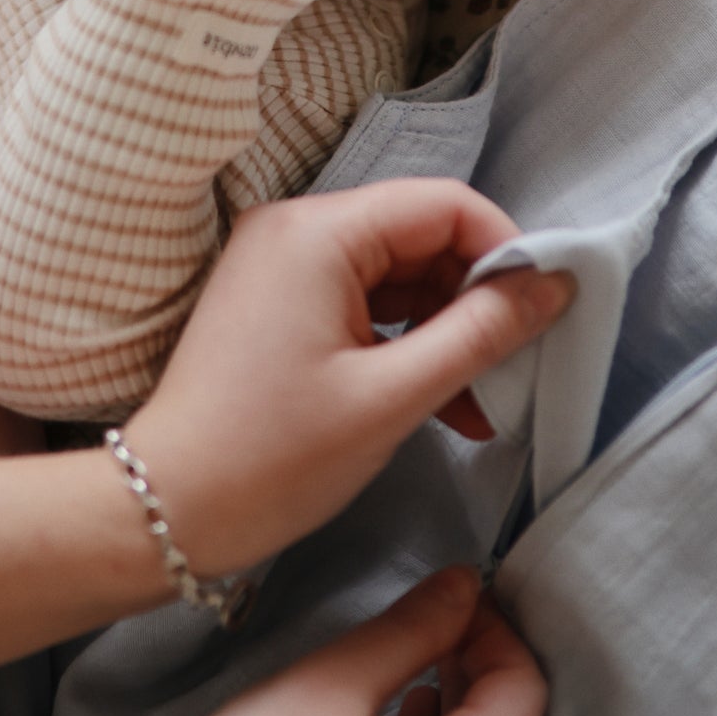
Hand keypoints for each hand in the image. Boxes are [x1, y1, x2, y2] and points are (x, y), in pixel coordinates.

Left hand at [121, 179, 571, 578]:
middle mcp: (295, 231)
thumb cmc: (271, 457)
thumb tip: (550, 286)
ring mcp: (282, 268)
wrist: (166, 510)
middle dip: (478, 300)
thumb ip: (480, 334)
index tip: (548, 308)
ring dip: (448, 333)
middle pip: (422, 237)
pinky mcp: (278, 307)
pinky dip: (408, 347)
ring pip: (399, 277)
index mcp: (317, 232)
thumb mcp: (393, 397)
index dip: (507, 249)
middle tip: (518, 367)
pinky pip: (365, 306)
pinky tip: (444, 406)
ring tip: (484, 405)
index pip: (444, 205)